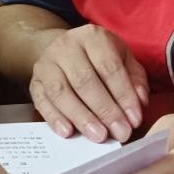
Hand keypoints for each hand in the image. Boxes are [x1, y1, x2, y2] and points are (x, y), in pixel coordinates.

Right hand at [30, 24, 148, 142]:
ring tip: (99, 136)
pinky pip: (42, 101)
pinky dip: (55, 118)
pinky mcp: (34, 81)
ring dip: (81, 117)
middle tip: (120, 133)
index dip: (123, 95)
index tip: (134, 120)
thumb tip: (139, 102)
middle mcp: (66, 46)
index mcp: (93, 37)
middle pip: (85, 80)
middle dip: (105, 110)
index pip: (109, 67)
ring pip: (62, 92)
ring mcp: (46, 63)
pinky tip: (68, 132)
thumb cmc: (99, 58)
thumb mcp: (122, 59)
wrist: (63, 50)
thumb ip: (134, 79)